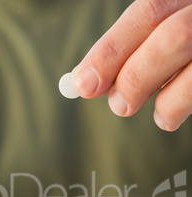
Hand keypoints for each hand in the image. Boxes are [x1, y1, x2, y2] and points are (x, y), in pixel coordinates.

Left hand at [73, 0, 191, 130]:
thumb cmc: (187, 42)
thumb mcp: (168, 27)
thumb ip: (135, 47)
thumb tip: (91, 81)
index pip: (148, 12)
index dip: (111, 50)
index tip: (83, 84)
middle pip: (174, 37)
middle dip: (136, 77)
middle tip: (120, 105)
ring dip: (168, 102)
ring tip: (159, 115)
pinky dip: (184, 108)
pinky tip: (173, 113)